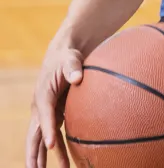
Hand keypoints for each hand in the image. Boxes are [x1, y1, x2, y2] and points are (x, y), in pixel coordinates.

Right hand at [26, 44, 84, 167]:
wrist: (63, 56)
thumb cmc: (67, 57)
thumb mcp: (71, 59)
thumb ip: (74, 68)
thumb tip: (78, 77)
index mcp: (43, 95)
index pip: (45, 116)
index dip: (48, 130)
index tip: (51, 145)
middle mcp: (41, 107)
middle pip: (35, 134)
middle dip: (34, 153)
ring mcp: (47, 113)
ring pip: (42, 139)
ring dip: (43, 157)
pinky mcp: (56, 115)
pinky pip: (55, 136)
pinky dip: (57, 150)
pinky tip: (63, 165)